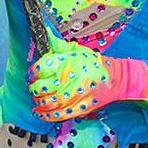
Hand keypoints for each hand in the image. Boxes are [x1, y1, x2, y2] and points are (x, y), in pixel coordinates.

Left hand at [27, 36, 147, 121]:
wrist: (114, 79)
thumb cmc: (93, 63)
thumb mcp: (76, 50)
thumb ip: (57, 44)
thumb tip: (45, 32)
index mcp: (65, 63)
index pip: (39, 69)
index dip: (32, 72)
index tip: (33, 74)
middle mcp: (66, 80)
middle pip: (39, 88)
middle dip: (33, 88)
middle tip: (34, 86)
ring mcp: (71, 96)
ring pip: (45, 103)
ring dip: (37, 101)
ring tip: (37, 98)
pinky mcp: (76, 109)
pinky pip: (54, 115)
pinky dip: (43, 115)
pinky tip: (39, 111)